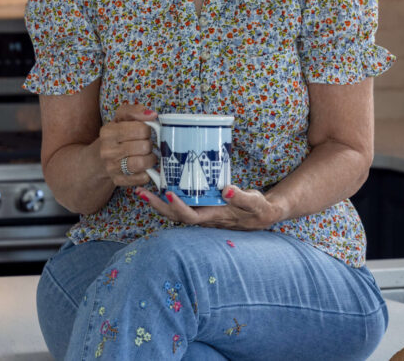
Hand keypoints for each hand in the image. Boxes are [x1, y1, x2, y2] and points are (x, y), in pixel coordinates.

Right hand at [98, 104, 158, 186]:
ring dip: (150, 159)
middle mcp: (107, 151)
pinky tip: (142, 167)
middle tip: (144, 144)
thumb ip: (134, 111)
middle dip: (149, 144)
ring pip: (143, 163)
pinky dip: (147, 172)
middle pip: (145, 147)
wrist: (99, 160)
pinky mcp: (119, 181)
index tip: (142, 132)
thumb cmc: (116, 136)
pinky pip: (143, 178)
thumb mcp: (121, 118)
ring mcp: (112, 168)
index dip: (147, 130)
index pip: (142, 129)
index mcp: (108, 132)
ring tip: (146, 155)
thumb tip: (152, 114)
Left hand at [133, 185, 284, 230]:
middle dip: (157, 205)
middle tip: (141, 191)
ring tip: (143, 189)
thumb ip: (241, 197)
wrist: (263, 214)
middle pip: (175, 215)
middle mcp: (205, 217)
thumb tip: (226, 190)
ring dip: (158, 201)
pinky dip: (169, 196)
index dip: (178, 207)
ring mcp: (203, 212)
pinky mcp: (203, 206)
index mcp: (215, 217)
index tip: (168, 193)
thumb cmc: (259, 209)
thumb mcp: (255, 202)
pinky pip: (182, 204)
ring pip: (175, 210)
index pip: (191, 216)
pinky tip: (162, 185)